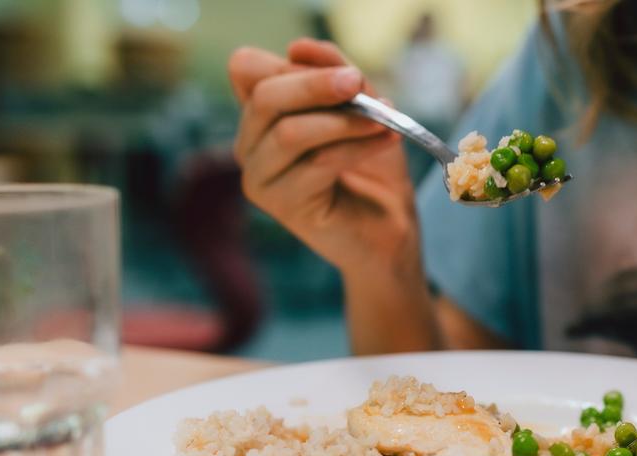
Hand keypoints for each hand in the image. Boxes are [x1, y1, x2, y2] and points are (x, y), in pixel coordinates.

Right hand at [228, 39, 417, 275]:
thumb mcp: (360, 107)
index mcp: (259, 114)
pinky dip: (356, 147)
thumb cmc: (372, 166)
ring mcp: (259, 178)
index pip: (247, 69)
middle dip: (316, 85)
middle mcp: (248, 144)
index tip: (344, 72)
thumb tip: (300, 47)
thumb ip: (334, 74)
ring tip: (384, 119)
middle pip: (265, 98)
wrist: (389, 226)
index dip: (290, 64)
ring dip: (344, 121)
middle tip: (358, 81)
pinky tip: (386, 139)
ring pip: (290, 133)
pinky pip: (317, 163)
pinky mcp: (282, 206)